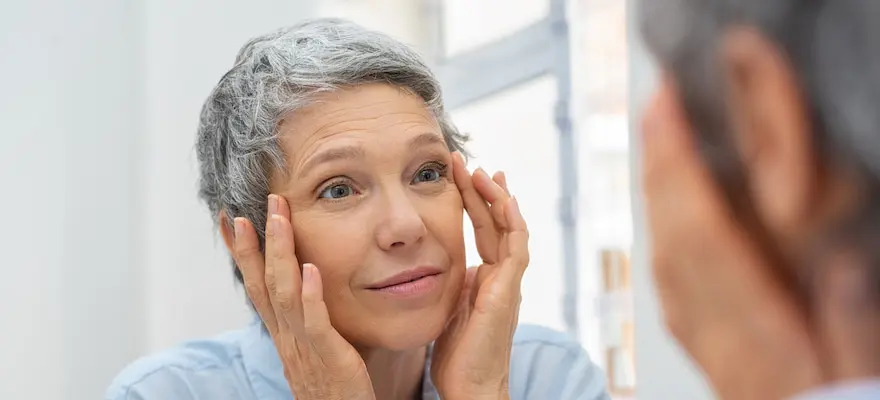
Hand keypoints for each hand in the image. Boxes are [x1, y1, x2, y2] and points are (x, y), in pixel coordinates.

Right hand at [232, 194, 374, 399]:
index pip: (256, 285)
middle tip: (250, 206)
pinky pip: (316, 324)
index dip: (242, 252)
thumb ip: (308, 318)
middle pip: (263, 284)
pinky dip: (311, 295)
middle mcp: (286, 337)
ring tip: (279, 220)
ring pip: (285, 294)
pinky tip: (311, 268)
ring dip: (280, 255)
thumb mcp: (313, 347)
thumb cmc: (333, 387)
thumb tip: (308, 284)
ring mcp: (304, 347)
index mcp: (282, 333)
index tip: (229, 218)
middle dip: (255, 243)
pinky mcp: (330, 358)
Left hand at [430, 152, 528, 399]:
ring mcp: (508, 282)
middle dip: (482, 191)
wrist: (470, 386)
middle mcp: (501, 276)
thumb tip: (432, 266)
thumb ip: (448, 284)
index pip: (482, 231)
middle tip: (467, 163)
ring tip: (481, 171)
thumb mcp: (447, 308)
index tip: (459, 177)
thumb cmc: (457, 356)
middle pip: (496, 223)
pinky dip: (513, 222)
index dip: (472, 203)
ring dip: (497, 198)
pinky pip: (517, 248)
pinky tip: (504, 199)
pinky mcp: (509, 291)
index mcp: (485, 279)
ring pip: (510, 229)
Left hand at [641, 79, 822, 398]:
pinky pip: (667, 273)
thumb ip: (848, 316)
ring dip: (659, 191)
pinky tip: (666, 201)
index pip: (703, 236)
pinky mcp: (697, 337)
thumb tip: (840, 264)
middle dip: (662, 167)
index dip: (681, 173)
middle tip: (658, 108)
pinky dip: (663, 226)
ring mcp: (698, 335)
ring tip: (660, 139)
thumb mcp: (855, 365)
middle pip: (673, 235)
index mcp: (753, 331)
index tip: (670, 118)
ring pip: (664, 251)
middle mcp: (712, 330)